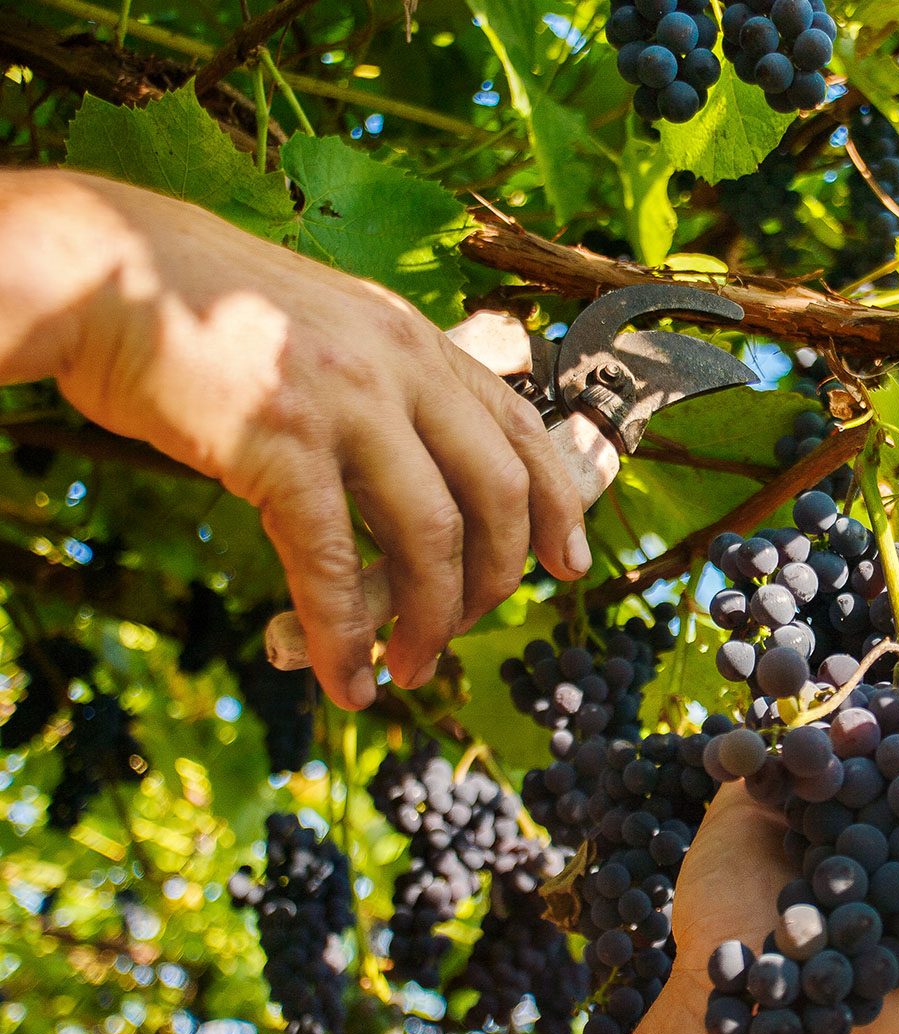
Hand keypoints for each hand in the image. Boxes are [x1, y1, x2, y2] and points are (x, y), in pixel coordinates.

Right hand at [0, 171, 590, 709]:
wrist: (104, 269)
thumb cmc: (211, 311)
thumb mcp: (330, 328)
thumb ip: (386, 385)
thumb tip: (418, 464)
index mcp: (415, 341)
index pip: (520, 427)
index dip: (559, 504)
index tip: (573, 563)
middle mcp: (397, 366)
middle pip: (498, 492)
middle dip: (497, 581)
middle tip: (463, 632)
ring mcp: (343, 402)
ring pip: (432, 537)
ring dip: (429, 622)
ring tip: (409, 669)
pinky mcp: (278, 444)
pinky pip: (333, 564)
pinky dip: (344, 636)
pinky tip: (345, 679)